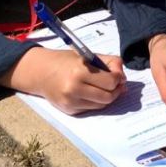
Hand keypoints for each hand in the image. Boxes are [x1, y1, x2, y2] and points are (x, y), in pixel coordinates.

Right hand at [0, 46, 125, 114]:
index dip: (118, 79)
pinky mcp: (70, 110)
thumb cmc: (66, 61)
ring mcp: (71, 102)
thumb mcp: (87, 56)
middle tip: (115, 84)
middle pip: (108, 97)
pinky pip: (91, 109)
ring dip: (107, 97)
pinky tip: (90, 92)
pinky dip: (95, 101)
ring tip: (104, 88)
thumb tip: (123, 79)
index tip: (118, 75)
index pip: (110, 81)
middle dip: (115, 90)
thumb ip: (109, 62)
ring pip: (101, 105)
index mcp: (79, 71)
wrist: (41, 72)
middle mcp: (74, 88)